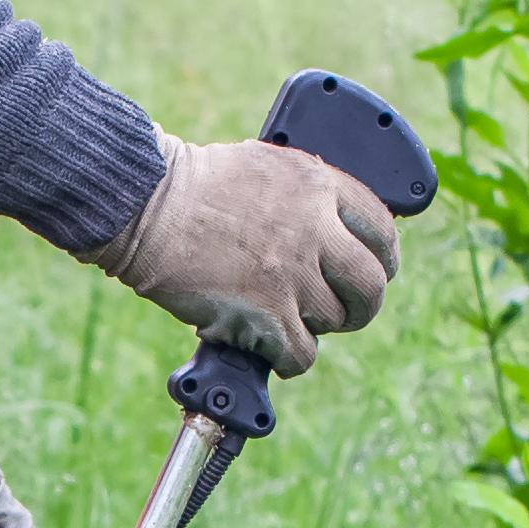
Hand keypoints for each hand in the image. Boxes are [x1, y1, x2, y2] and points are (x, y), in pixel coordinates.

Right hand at [86, 128, 397, 377]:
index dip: (383, 258)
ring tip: (288, 321)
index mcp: (316, 185)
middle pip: (370, 284)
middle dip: (363, 305)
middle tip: (344, 312)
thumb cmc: (192, 186)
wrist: (146, 204)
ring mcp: (291, 273)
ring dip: (316, 328)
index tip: (375, 271)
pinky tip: (271, 349)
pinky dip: (290, 359)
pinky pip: (302, 354)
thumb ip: (304, 197)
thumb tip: (331, 234)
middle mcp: (313, 228)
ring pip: (335, 321)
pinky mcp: (266, 314)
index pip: (381, 229)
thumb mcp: (263, 168)